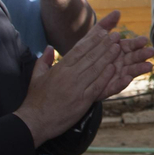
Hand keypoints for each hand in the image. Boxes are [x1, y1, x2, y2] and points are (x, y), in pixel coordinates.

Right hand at [14, 13, 150, 145]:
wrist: (35, 121)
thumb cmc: (36, 99)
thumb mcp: (36, 77)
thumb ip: (43, 60)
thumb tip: (49, 47)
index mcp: (60, 68)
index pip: (79, 50)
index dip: (93, 40)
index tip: (103, 32)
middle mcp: (69, 76)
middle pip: (90, 56)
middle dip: (104, 45)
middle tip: (116, 36)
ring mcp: (77, 88)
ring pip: (96, 69)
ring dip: (108, 57)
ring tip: (118, 47)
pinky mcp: (82, 100)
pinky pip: (97, 85)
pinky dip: (106, 76)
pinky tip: (114, 68)